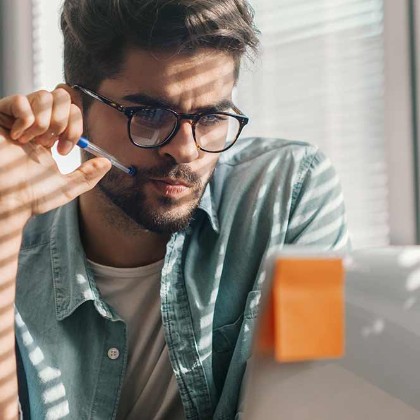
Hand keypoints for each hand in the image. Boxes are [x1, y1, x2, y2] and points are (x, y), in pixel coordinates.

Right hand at [0, 88, 110, 223]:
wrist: (6, 202)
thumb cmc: (30, 196)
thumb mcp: (66, 187)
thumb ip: (87, 175)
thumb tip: (107, 162)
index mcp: (51, 136)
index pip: (73, 111)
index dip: (75, 127)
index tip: (64, 150)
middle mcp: (36, 123)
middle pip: (62, 96)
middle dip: (63, 121)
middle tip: (50, 143)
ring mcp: (18, 117)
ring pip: (44, 95)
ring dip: (44, 122)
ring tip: (32, 141)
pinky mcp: (0, 115)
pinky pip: (20, 100)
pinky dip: (24, 120)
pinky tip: (17, 137)